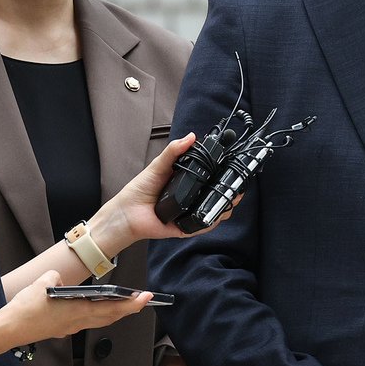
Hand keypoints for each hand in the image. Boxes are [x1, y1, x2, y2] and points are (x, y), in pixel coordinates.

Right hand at [0, 270, 152, 346]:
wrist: (8, 330)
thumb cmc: (24, 309)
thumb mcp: (41, 283)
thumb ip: (55, 277)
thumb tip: (57, 279)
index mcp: (78, 311)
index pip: (112, 308)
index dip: (131, 303)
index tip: (146, 297)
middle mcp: (78, 322)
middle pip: (110, 317)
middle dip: (129, 309)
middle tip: (143, 300)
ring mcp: (70, 328)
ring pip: (99, 320)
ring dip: (114, 312)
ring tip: (125, 303)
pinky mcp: (61, 329)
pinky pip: (87, 321)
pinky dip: (98, 314)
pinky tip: (96, 307)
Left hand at [88, 134, 241, 254]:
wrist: (127, 213)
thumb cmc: (140, 190)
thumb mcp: (159, 165)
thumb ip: (174, 151)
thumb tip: (191, 137)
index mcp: (185, 183)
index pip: (208, 178)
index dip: (222, 174)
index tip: (232, 168)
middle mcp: (189, 198)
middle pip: (214, 196)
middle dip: (229, 192)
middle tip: (237, 187)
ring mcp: (188, 213)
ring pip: (212, 212)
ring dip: (224, 207)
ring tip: (231, 200)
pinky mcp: (185, 228)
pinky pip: (201, 226)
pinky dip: (210, 222)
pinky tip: (216, 216)